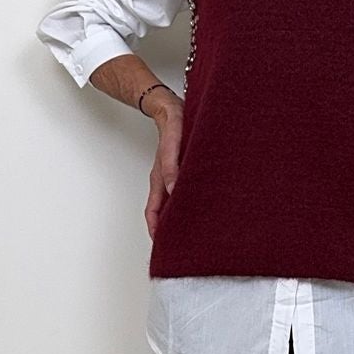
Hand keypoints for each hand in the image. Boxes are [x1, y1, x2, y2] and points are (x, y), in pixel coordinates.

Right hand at [143, 88, 183, 237]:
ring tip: (191, 230)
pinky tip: (199, 205)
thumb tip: (174, 190)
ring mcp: (173, 176)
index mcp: (159, 179)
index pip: (154, 212)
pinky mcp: (182, 170)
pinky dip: (188, 202)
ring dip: (179, 216)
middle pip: (163, 211)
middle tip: (180, 244)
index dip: (156, 229)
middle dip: (168, 228)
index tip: (162, 244)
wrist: (172, 109)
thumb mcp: (171, 146)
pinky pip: (182, 191)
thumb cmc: (172, 125)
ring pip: (174, 203)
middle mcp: (166, 181)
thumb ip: (171, 167)